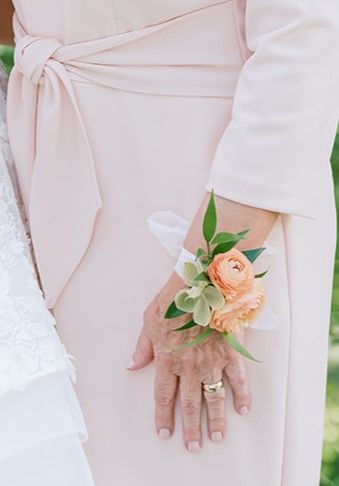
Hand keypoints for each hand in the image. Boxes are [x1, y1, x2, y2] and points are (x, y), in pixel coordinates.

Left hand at [127, 271, 250, 450]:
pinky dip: (242, 395)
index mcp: (168, 359)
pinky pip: (238, 379)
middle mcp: (190, 366)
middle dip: (191, 427)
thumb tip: (132, 366)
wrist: (200, 283)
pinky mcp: (230, 352)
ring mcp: (212, 361)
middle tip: (193, 447)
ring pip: (214, 397)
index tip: (164, 432)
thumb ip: (143, 347)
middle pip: (190, 403)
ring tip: (217, 437)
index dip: (163, 416)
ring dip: (215, 420)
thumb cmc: (172, 299)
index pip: (164, 395)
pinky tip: (243, 409)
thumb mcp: (149, 320)